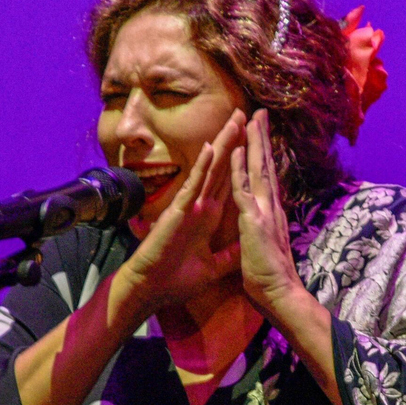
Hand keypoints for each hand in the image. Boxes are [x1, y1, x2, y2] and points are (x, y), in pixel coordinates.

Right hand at [116, 109, 244, 311]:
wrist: (152, 290)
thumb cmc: (176, 280)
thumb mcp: (213, 267)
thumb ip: (229, 255)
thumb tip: (245, 248)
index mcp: (209, 217)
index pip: (229, 182)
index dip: (240, 161)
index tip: (252, 140)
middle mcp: (200, 206)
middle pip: (221, 167)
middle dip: (232, 141)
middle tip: (243, 114)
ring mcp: (189, 206)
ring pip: (209, 169)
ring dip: (221, 144)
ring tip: (233, 120)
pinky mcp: (179, 212)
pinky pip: (193, 185)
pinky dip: (202, 167)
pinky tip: (210, 148)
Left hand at [229, 109, 307, 319]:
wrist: (280, 296)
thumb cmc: (270, 279)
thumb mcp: (264, 252)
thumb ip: (263, 236)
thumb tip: (264, 231)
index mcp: (271, 215)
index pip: (267, 179)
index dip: (264, 157)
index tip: (262, 137)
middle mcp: (271, 208)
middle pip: (265, 166)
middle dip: (262, 139)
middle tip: (261, 114)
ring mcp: (264, 212)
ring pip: (257, 170)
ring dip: (253, 144)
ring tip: (252, 119)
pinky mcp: (254, 221)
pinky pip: (243, 190)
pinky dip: (238, 170)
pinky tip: (234, 150)